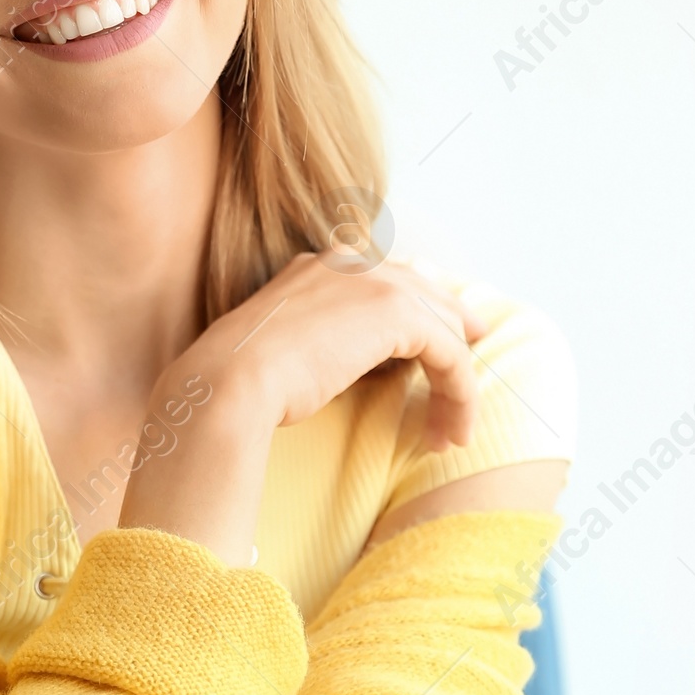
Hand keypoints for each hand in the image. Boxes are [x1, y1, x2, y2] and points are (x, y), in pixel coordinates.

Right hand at [116, 251, 487, 565]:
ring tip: (454, 431)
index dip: (427, 313)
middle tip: (464, 392)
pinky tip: (453, 430)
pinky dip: (460, 395)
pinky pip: (451, 355)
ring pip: (445, 330)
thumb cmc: (242, 383)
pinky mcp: (395, 312)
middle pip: (429, 294)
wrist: (230, 382)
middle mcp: (350, 262)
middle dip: (455, 341)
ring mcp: (374, 281)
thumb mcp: (286, 353)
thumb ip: (325, 343)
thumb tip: (353, 365)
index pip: (393, 279)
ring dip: (457, 386)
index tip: (446, 349)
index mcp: (321, 266)